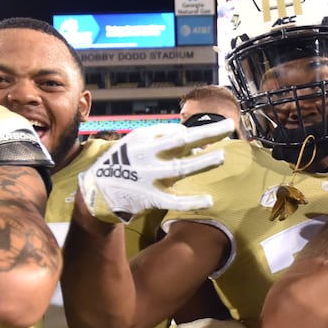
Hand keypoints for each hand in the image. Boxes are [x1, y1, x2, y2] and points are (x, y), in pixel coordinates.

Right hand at [78, 121, 232, 221]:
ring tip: (221, 157)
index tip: (211, 140)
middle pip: (182, 141)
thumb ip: (164, 140)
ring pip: (180, 168)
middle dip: (207, 133)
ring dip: (202, 162)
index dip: (197, 136)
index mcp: (145, 138)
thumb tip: (196, 142)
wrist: (98, 188)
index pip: (177, 133)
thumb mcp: (138, 144)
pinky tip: (209, 200)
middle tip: (229, 126)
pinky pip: (173, 200)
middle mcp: (148, 154)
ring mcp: (149, 176)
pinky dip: (191, 201)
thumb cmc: (126, 163)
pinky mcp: (149, 197)